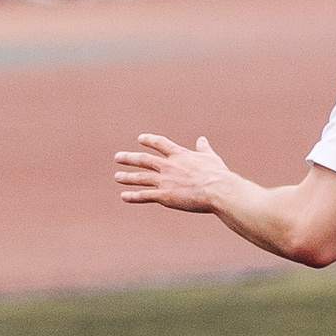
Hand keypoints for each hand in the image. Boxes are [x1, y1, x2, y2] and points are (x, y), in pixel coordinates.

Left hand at [114, 133, 231, 212]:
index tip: (140, 139)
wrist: (217, 190)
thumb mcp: (210, 157)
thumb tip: (202, 139)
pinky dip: (133, 196)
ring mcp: (164, 180)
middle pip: (144, 160)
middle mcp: (168, 166)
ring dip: (127, 177)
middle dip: (129, 158)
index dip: (149, 140)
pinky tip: (124, 196)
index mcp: (179, 155)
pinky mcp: (164, 195)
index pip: (160, 143)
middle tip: (118, 157)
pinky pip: (144, 196)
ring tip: (117, 176)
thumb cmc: (218, 174)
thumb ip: (203, 148)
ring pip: (141, 177)